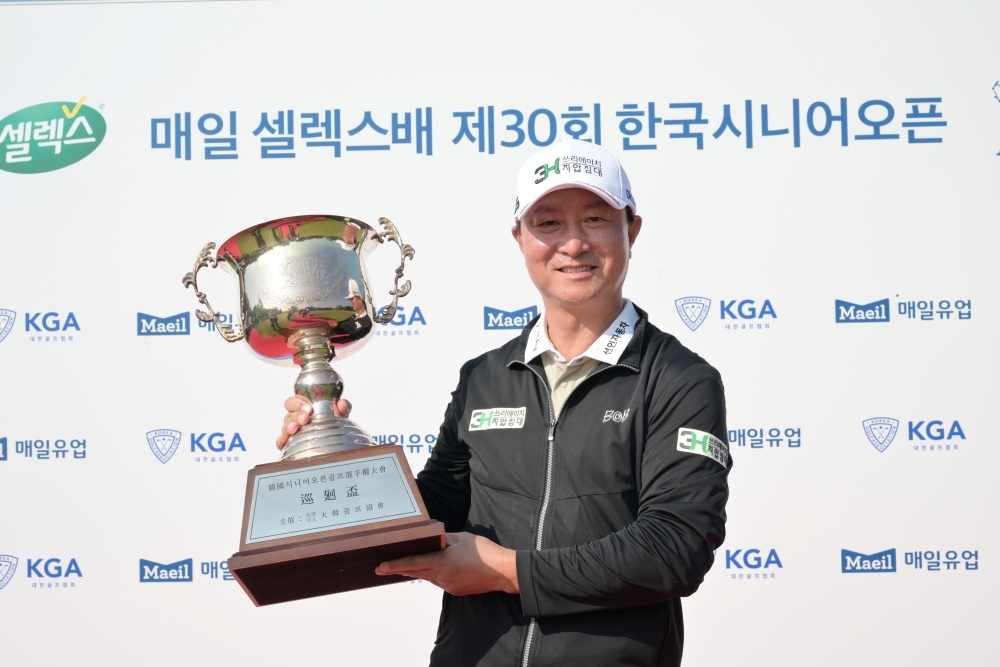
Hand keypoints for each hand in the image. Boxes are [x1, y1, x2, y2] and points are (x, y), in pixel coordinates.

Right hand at [276, 396, 352, 450]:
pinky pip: (281, 442)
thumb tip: (342, 403)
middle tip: (305, 418)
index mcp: (303, 408)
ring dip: (289, 427)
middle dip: (296, 415)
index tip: (309, 408)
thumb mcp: (340, 415)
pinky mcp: (290, 444)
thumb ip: (343, 407)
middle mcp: (295, 418)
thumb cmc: (333, 423)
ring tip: (295, 429)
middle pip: (288, 414)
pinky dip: (281, 441)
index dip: (298, 403)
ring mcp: (292, 431)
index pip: (293, 401)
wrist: (336, 442)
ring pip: (285, 427)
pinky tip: (283, 441)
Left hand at [375, 532, 518, 595]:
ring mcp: (448, 586)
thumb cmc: (485, 553)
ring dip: (416, 571)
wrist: (503, 572)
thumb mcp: (462, 538)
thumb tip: (431, 538)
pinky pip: (438, 581)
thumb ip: (443, 538)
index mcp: (441, 562)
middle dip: (398, 569)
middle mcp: (442, 577)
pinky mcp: (455, 590)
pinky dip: (432, 574)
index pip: (412, 563)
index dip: (394, 565)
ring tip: (404, 565)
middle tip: (382, 568)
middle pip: (415, 572)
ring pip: (427, 576)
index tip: (381, 567)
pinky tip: (435, 567)